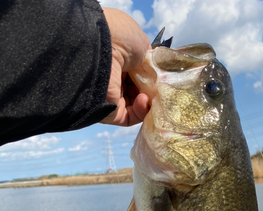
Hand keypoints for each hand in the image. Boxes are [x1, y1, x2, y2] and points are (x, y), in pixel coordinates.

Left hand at [101, 8, 150, 126]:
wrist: (102, 48)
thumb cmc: (120, 39)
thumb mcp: (141, 43)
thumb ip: (148, 60)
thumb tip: (152, 71)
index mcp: (117, 63)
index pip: (137, 76)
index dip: (150, 78)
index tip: (160, 78)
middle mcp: (112, 80)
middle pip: (137, 92)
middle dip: (151, 92)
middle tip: (159, 88)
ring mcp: (110, 97)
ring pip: (135, 107)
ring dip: (148, 102)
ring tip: (151, 93)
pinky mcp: (110, 113)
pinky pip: (130, 117)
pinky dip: (141, 111)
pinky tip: (144, 99)